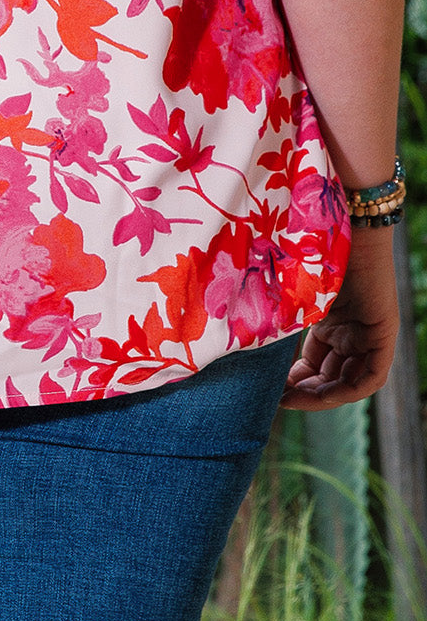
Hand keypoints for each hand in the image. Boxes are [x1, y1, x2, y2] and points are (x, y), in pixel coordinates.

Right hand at [280, 229, 399, 409]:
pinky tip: (325, 395)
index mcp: (331, 321)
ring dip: (323, 396)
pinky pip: (371, 377)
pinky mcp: (383, 333)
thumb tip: (236, 339)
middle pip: (331, 376)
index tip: (273, 391)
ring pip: (350, 381)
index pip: (316, 363)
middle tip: (279, 399)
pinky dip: (349, 391)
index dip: (296, 382)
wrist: (338, 220)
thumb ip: (276, 317)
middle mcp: (351, 331)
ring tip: (292, 399)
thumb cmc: (306, 247)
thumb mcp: (288, 291)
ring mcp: (368, 333)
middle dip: (305, 393)